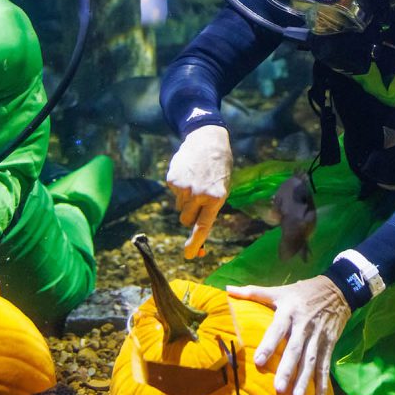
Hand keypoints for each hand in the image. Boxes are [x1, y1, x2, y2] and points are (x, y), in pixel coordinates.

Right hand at [166, 124, 232, 258]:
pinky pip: (173, 193)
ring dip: (185, 200)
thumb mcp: (222, 188)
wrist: (207, 140)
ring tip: (195, 182)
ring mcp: (184, 187)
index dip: (195, 242)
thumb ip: (211, 210)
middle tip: (196, 203)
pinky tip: (188, 174)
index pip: (203, 226)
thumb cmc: (218, 168)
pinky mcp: (172, 180)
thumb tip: (197, 236)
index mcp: (216, 198)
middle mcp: (199, 194)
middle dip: (189, 216)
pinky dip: (179, 188)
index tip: (189, 255)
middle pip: (185, 219)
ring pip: (179, 207)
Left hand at [228, 276, 350, 394]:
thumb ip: (253, 292)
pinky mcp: (329, 343)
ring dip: (304, 379)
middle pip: (295, 349)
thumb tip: (228, 289)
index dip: (268, 345)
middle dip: (287, 369)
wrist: (337, 289)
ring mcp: (318, 335)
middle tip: (278, 387)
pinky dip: (322, 383)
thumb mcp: (279, 290)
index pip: (277, 330)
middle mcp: (303, 325)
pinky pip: (325, 365)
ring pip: (310, 360)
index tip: (258, 361)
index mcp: (289, 311)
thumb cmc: (301, 292)